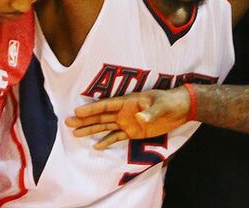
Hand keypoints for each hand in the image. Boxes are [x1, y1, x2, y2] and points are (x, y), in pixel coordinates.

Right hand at [65, 87, 190, 149]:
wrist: (181, 109)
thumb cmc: (171, 102)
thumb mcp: (162, 106)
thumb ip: (151, 112)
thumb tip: (139, 117)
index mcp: (129, 102)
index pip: (107, 105)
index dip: (92, 108)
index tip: (77, 111)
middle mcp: (124, 112)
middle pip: (101, 116)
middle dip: (85, 119)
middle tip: (68, 122)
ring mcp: (128, 122)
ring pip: (105, 126)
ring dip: (91, 129)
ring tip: (75, 133)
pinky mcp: (133, 132)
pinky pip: (116, 137)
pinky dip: (106, 141)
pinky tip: (96, 146)